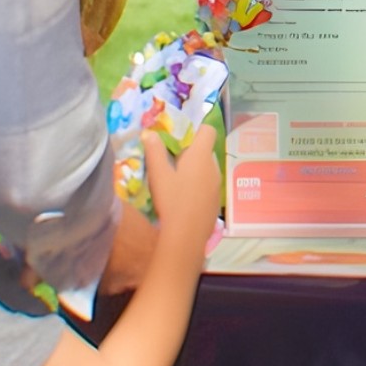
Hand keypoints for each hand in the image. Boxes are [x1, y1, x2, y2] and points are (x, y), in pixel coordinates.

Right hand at [144, 108, 225, 258]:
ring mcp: (216, 186)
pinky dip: (197, 185)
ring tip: (174, 179)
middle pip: (205, 150)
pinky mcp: (215, 202)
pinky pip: (207, 185)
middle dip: (190, 151)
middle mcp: (213, 167)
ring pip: (206, 169)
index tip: (179, 137)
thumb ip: (154, 151)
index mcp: (201, 156)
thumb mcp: (158, 174)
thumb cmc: (172, 200)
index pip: (208, 130)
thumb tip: (149, 133)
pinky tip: (182, 197)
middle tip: (170, 159)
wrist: (186, 236)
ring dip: (194, 169)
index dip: (196, 129)